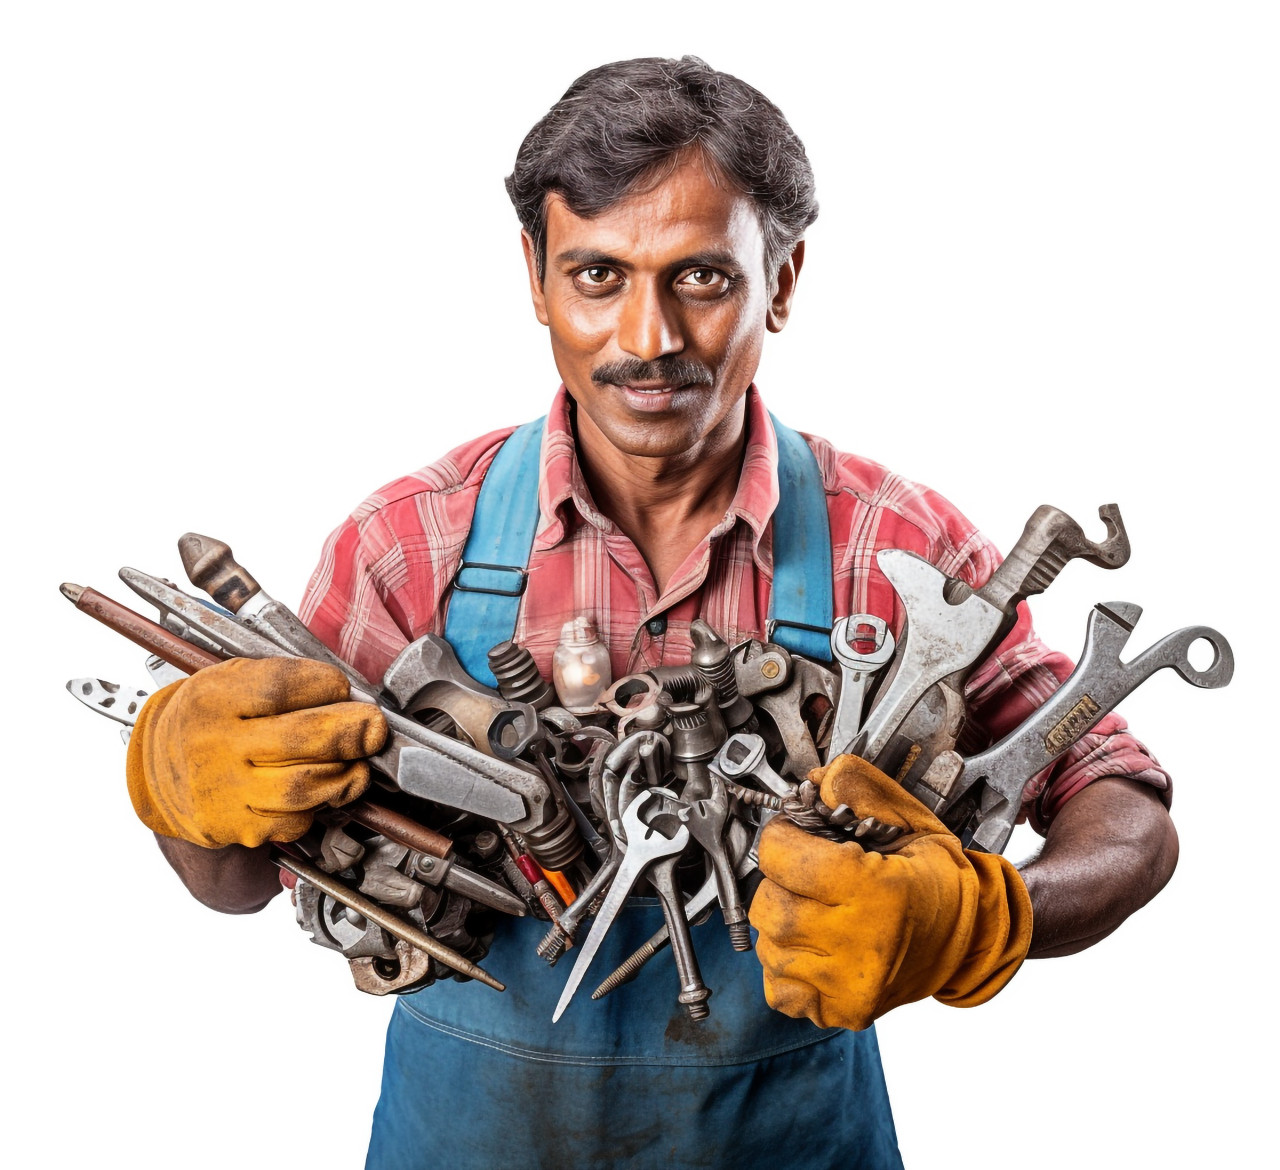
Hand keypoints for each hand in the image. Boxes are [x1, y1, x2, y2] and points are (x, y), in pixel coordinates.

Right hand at [126, 656, 387, 847]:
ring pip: (303, 787)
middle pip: (300, 738)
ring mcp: (225, 792)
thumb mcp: (232, 679)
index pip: (279, 687)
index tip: (343, 687)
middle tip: (373, 727)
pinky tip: (322, 790)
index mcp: (215, 698)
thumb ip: (287, 681)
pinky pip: (294, 820)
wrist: (160, 770)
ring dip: (344, 774)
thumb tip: (349, 694)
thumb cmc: (211, 718)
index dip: (325, 685)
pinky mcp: (237, 827)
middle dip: (352, 731)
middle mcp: (215, 745)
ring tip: (356, 762)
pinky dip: (319, 806)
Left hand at [749, 754, 1031, 1030]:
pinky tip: (813, 946)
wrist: (974, 938)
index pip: (781, 857)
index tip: (792, 835)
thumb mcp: (909, 820)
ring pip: (769, 947)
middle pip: (769, 905)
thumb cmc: (940, 880)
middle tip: (804, 874)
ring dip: (781, 923)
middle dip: (778, 882)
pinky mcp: (842, 1010)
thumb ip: (860, 789)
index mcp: (875, 890)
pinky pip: (780, 990)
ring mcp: (848, 985)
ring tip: (814, 910)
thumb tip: (816, 779)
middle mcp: (858, 944)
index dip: (781, 837)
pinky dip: (786, 965)